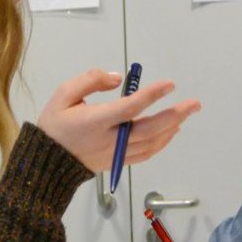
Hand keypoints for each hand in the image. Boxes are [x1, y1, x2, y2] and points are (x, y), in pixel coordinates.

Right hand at [36, 69, 200, 171]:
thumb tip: (119, 78)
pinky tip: (171, 132)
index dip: (152, 95)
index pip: (131, 107)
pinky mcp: (118, 162)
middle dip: (175, 115)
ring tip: (186, 114)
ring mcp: (116, 154)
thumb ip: (91, 80)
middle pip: (150, 128)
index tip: (169, 85)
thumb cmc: (55, 124)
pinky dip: (162, 142)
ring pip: (152, 143)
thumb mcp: (64, 94)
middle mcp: (110, 140)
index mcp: (96, 121)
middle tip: (194, 104)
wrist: (47, 162)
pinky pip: (146, 153)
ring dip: (172, 127)